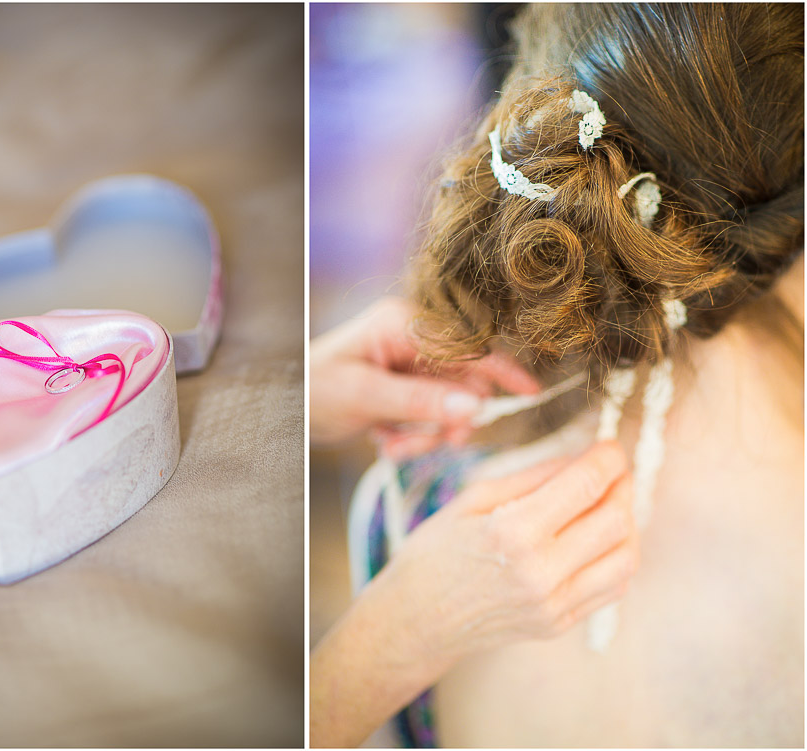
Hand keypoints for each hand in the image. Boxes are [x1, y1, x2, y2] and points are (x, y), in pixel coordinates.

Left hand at [309, 297, 540, 455]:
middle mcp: (411, 339)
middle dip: (445, 419)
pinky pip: (429, 418)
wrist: (282, 410)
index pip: (466, 344)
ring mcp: (409, 365)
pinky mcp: (404, 390)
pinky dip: (412, 436)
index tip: (530, 393)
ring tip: (391, 443)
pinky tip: (384, 441)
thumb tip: (473, 406)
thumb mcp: (364, 396)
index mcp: (402, 323)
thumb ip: (420, 400)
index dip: (500, 369)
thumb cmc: (312, 391)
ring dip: (425, 434)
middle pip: (463, 381)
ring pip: (448, 406)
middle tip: (423, 443)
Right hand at [372, 440, 638, 671]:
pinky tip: (597, 541)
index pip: (585, 485)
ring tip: (607, 506)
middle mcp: (540, 571)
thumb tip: (580, 457)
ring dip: (626, 524)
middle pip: (616, 519)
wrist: (416, 619)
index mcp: (512, 531)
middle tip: (610, 474)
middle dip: (621, 487)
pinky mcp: (559, 623)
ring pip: (626, 557)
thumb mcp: (471, 499)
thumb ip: (531, 477)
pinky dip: (616, 557)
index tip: (608, 447)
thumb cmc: (434, 554)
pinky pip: (613, 586)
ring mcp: (553, 604)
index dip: (607, 459)